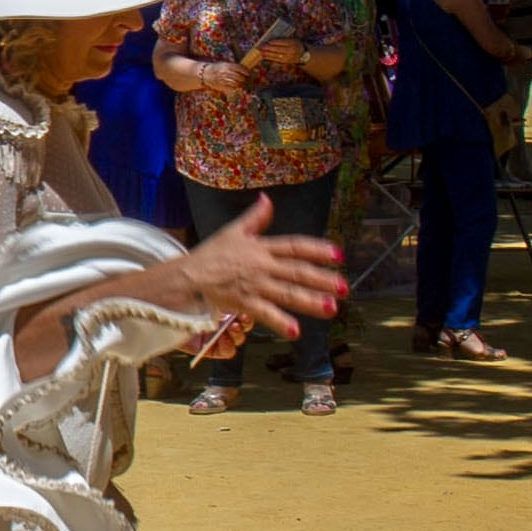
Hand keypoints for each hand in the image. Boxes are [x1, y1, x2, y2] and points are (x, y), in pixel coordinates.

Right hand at [169, 200, 346, 339]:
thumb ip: (255, 217)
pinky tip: (295, 331)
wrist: (186, 276)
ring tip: (332, 309)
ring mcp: (254, 285)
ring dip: (310, 301)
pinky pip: (264, 313)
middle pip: (297, 271)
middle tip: (345, 287)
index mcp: (262, 247)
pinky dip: (279, 322)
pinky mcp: (243, 303)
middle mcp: (262, 266)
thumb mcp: (234, 231)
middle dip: (323, 279)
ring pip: (287, 292)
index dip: (317, 249)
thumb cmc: (211, 255)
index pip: (295, 246)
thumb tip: (267, 198)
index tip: (339, 255)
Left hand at [249, 37, 300, 77]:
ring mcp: (289, 57)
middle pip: (279, 49)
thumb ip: (284, 39)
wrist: (303, 54)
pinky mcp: (286, 62)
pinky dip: (270, 58)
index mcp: (293, 43)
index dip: (276, 42)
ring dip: (268, 54)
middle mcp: (292, 51)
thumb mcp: (292, 39)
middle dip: (270, 48)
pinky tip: (265, 56)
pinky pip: (277, 60)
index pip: (284, 42)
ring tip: (261, 52)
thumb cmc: (294, 44)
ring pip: (277, 55)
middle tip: (262, 47)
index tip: (269, 41)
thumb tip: (270, 40)